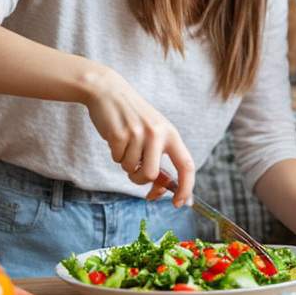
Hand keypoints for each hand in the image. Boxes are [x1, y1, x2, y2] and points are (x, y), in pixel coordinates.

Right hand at [81, 67, 194, 206]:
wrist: (109, 91)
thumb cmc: (133, 118)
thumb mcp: (153, 133)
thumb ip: (159, 158)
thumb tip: (160, 191)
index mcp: (171, 134)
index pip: (186, 165)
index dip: (186, 187)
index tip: (179, 202)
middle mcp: (157, 133)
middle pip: (151, 175)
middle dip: (140, 181)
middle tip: (134, 172)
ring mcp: (137, 133)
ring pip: (131, 169)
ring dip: (125, 165)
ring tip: (125, 146)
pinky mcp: (118, 134)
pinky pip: (116, 159)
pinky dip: (115, 154)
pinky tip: (116, 137)